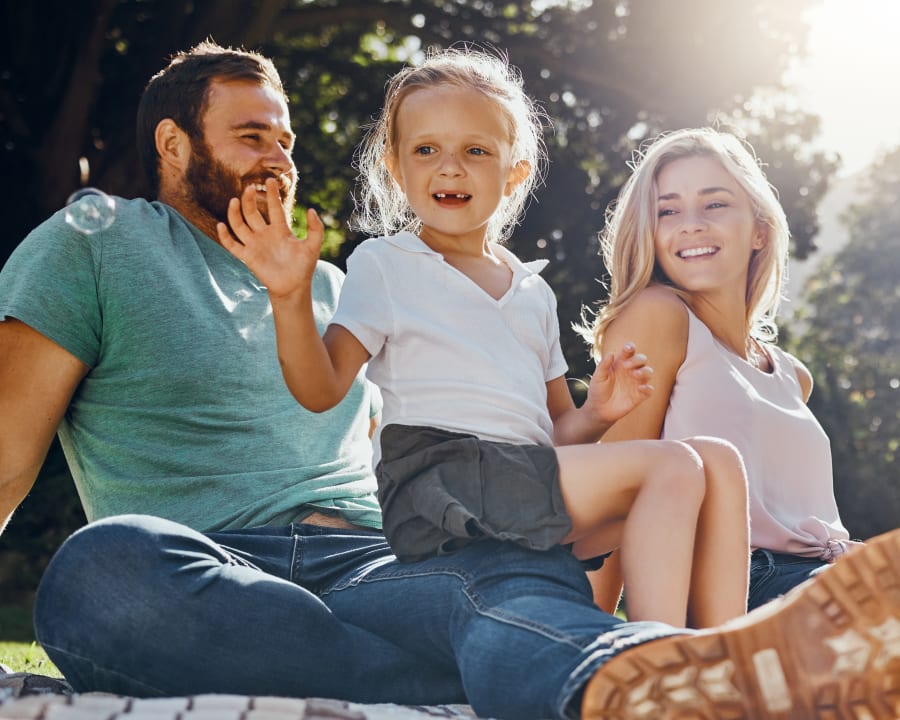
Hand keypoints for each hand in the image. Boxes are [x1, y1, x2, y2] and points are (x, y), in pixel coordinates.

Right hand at [217, 178, 323, 299]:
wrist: (294, 287)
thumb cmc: (304, 267)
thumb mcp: (313, 246)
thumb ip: (316, 229)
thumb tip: (312, 210)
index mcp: (280, 229)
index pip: (274, 207)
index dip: (272, 194)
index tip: (270, 180)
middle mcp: (265, 234)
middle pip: (252, 212)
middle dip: (249, 199)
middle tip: (249, 187)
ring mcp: (254, 244)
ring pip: (239, 224)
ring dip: (235, 213)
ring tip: (234, 200)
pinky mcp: (247, 256)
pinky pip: (232, 245)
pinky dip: (225, 236)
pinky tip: (221, 225)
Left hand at [584, 342, 653, 424]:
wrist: (599, 410)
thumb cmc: (597, 391)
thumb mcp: (597, 378)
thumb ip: (603, 365)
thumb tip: (611, 353)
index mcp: (620, 364)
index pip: (628, 352)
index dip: (630, 348)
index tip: (628, 348)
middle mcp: (630, 371)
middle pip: (641, 360)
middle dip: (638, 359)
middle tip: (627, 366)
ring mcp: (636, 383)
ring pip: (648, 372)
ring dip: (645, 371)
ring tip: (636, 375)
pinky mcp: (639, 395)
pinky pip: (649, 390)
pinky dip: (648, 388)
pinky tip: (642, 388)